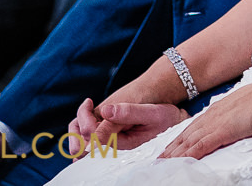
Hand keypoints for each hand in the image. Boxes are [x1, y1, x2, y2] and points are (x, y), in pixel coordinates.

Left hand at [69, 97, 187, 154]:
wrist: (175, 125)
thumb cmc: (167, 119)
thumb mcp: (154, 113)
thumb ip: (130, 112)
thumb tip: (106, 110)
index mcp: (123, 145)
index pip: (93, 141)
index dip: (85, 124)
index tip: (90, 102)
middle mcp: (113, 150)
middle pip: (81, 148)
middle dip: (78, 126)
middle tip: (88, 105)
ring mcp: (109, 147)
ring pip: (80, 147)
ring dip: (76, 128)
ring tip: (88, 106)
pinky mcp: (108, 141)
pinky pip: (85, 141)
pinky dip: (80, 127)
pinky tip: (90, 110)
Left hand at [158, 82, 251, 160]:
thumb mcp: (245, 106)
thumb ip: (235, 114)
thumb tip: (233, 121)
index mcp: (217, 110)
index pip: (192, 128)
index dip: (179, 140)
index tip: (169, 149)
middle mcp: (212, 116)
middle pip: (185, 136)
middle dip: (171, 149)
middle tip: (157, 161)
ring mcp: (216, 123)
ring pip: (188, 142)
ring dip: (173, 155)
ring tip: (161, 165)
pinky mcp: (224, 130)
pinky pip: (200, 146)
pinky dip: (187, 156)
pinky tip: (179, 163)